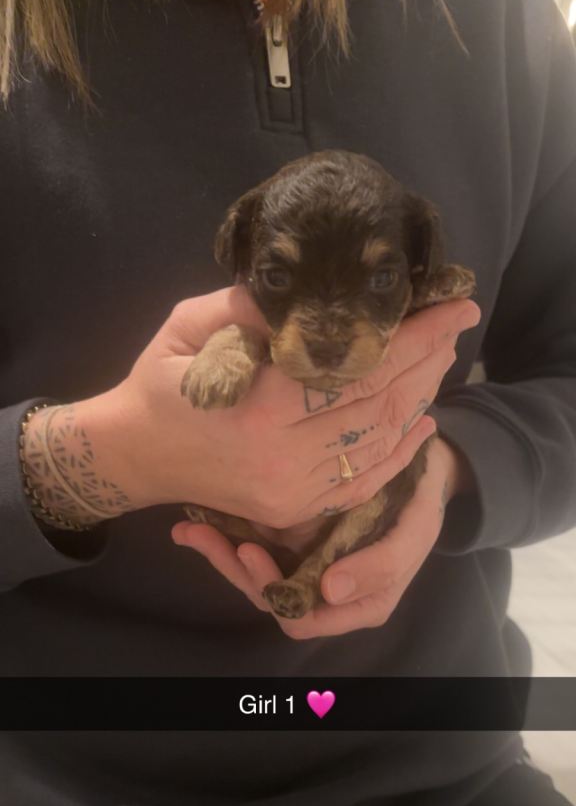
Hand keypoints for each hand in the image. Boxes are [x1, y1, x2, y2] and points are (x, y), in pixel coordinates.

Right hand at [66, 287, 479, 526]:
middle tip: (457, 325)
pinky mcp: (293, 509)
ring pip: (376, 443)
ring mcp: (291, 490)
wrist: (134, 455)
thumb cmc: (159, 383)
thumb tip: (310, 296)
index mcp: (258, 406)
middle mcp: (282, 455)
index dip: (413, 336)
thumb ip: (247, 309)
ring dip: (419, 400)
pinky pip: (360, 481)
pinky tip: (422, 421)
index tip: (452, 305)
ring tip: (442, 361)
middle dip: (428, 361)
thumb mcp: (188, 327)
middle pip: (378, 405)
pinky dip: (397, 452)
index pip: (357, 366)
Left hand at [172, 436, 474, 638]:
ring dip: (219, 550)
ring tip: (189, 528)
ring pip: (254, 572)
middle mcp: (323, 590)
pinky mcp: (293, 537)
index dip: (271, 592)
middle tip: (201, 535)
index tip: (249, 553)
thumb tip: (331, 590)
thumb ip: (381, 566)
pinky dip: (227, 531)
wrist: (420, 467)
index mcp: (355, 603)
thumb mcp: (414, 533)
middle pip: (267, 596)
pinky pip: (256, 542)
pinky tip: (198, 515)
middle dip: (231, 568)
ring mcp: (305, 563)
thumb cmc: (421, 504)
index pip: (300, 618)